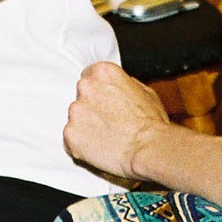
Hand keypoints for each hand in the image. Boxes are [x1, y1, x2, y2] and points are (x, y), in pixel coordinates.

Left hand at [63, 61, 169, 179]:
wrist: (149, 149)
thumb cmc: (151, 124)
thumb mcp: (144, 92)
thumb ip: (123, 84)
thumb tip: (116, 87)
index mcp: (102, 72)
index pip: (90, 77)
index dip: (98, 93)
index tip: (104, 103)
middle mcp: (85, 87)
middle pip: (81, 96)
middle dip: (91, 109)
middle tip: (108, 123)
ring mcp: (75, 110)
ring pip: (76, 118)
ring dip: (85, 127)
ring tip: (106, 138)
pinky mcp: (70, 133)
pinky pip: (71, 138)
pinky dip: (81, 145)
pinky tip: (99, 148)